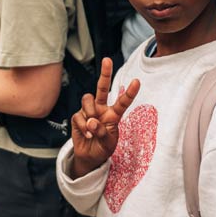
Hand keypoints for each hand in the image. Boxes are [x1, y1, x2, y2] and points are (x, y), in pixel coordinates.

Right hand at [70, 58, 140, 176]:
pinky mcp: (78, 117)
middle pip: (102, 88)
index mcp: (114, 115)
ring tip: (93, 127)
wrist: (89, 156)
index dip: (129, 92)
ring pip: (87, 100)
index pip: (122, 102)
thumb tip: (92, 120)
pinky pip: (79, 116)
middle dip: (105, 73)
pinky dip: (83, 127)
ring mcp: (88, 112)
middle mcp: (101, 109)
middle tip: (107, 60)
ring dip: (90, 113)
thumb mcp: (109, 142)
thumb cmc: (103, 147)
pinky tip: (87, 134)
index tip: (137, 82)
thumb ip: (103, 131)